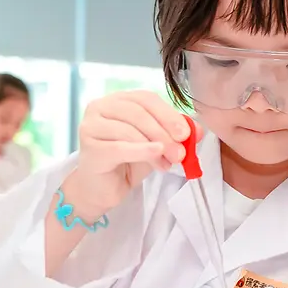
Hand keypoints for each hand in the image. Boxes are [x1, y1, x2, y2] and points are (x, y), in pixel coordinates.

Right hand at [66, 91, 200, 218]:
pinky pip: (120, 147)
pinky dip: (142, 151)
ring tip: (168, 163)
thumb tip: (198, 130)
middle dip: (164, 133)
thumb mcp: (157, 144)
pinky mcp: (89, 147)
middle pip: (138, 113)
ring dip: (155, 147)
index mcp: (118, 100)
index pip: (146, 99)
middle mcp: (100, 107)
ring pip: (130, 130)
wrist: (103, 188)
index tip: (186, 133)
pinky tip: (157, 157)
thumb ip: (175, 134)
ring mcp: (91, 126)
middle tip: (180, 152)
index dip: (168, 114)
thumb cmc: (127, 161)